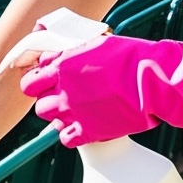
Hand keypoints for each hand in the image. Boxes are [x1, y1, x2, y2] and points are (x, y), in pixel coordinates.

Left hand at [18, 34, 160, 146]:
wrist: (151, 81)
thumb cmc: (131, 57)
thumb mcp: (97, 43)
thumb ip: (72, 52)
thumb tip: (59, 54)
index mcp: (62, 66)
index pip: (30, 81)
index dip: (37, 83)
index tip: (47, 84)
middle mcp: (63, 90)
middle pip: (38, 103)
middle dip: (48, 100)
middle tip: (64, 98)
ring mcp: (73, 112)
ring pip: (49, 120)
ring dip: (59, 116)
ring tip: (76, 111)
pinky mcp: (87, 131)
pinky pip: (65, 139)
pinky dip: (72, 135)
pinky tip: (85, 126)